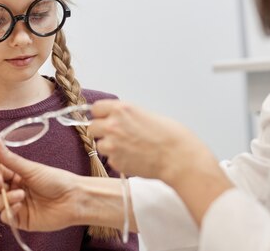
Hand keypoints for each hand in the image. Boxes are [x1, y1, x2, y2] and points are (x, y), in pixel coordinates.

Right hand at [0, 140, 84, 231]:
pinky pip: (6, 217)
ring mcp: (17, 205)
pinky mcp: (21, 220)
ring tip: (20, 194)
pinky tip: (19, 205)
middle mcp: (15, 190)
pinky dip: (8, 211)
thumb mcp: (32, 169)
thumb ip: (11, 160)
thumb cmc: (56, 180)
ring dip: (4, 198)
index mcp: (17, 176)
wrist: (73, 199)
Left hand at [90, 100, 215, 184]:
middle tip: (117, 135)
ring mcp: (112, 145)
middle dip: (102, 131)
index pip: (95, 108)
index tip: (105, 118)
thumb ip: (125, 115)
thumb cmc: (169, 135)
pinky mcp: (115, 161)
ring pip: (100, 144)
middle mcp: (113, 125)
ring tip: (129, 147)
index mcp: (121, 109)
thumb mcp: (145, 114)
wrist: (178, 157)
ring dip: (110, 146)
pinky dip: (119, 159)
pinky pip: (110, 159)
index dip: (101, 114)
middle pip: (92, 127)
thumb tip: (114, 119)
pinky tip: (134, 157)